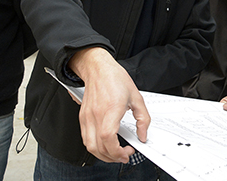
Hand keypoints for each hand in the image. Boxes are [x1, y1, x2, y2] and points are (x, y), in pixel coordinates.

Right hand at [69, 47, 150, 162]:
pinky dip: (95, 146)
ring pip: (90, 146)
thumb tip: (143, 134)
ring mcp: (87, 118)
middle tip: (124, 155)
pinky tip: (105, 144)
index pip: (108, 138)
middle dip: (112, 157)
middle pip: (98, 147)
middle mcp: (95, 116)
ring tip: (115, 153)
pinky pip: (86, 138)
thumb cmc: (115, 79)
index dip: (117, 151)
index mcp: (110, 110)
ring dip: (103, 155)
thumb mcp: (137, 97)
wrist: (98, 69)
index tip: (127, 152)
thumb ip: (143, 118)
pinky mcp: (83, 118)